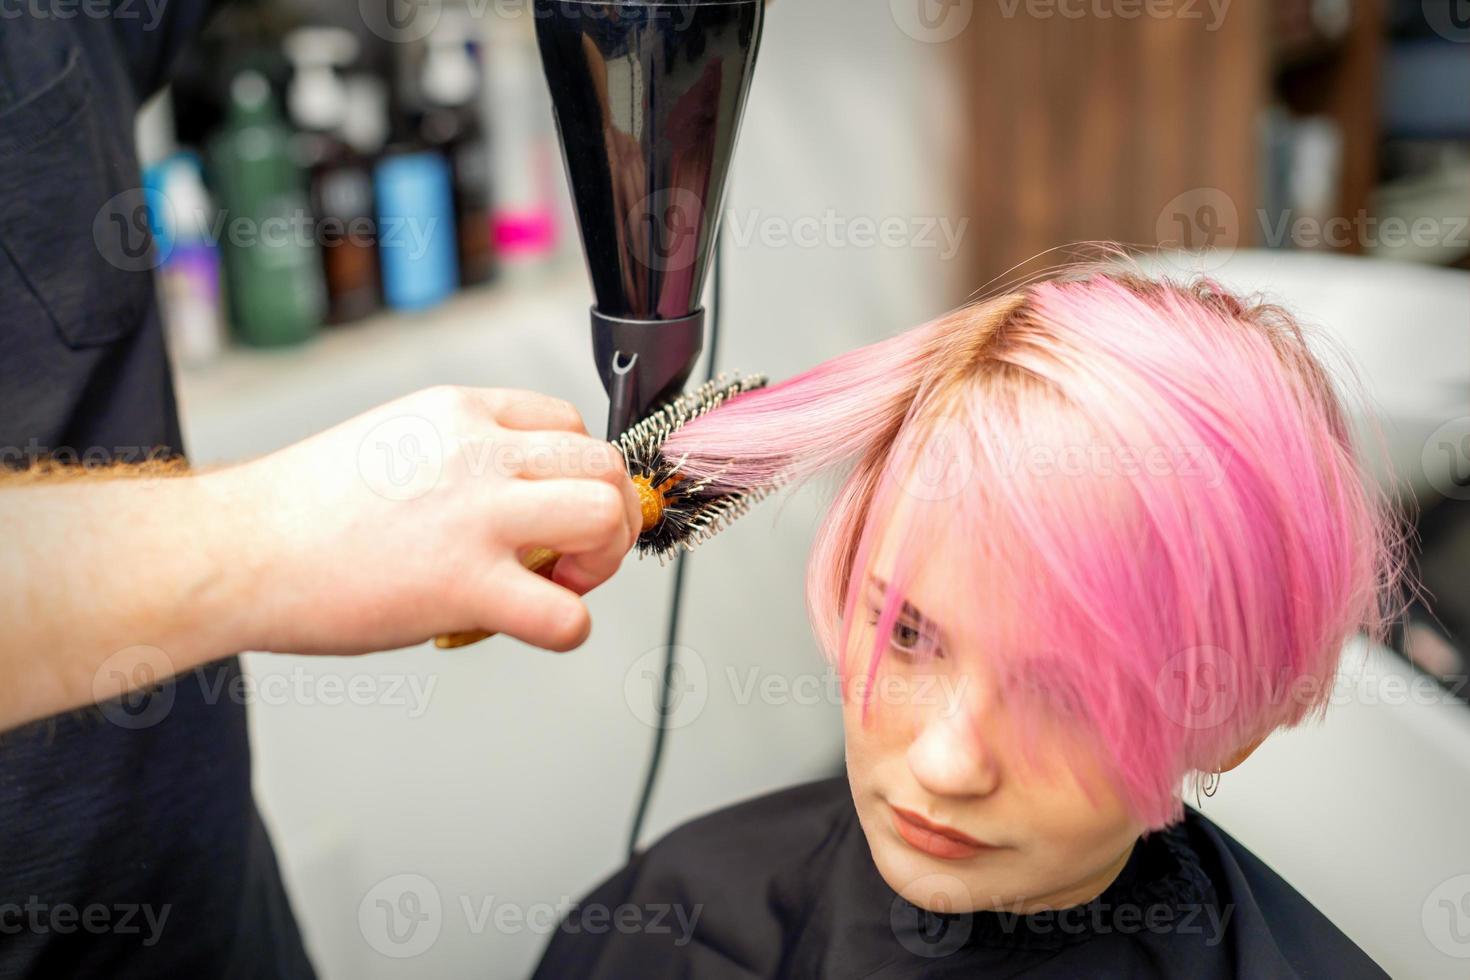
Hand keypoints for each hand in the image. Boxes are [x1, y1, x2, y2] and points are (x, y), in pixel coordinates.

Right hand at [204, 386, 640, 654]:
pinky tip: (535, 627)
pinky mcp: (464, 583)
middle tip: (576, 554)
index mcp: (460, 411)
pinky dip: (568, 628)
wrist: (233, 550)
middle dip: (609, 514)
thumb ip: (461, 458)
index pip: (568, 423)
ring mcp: (476, 514)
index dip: (577, 474)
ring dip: (603, 559)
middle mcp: (479, 451)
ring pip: (603, 516)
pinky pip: (566, 613)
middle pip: (603, 465)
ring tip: (562, 583)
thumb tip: (511, 502)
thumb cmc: (300, 510)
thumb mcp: (393, 440)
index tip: (554, 510)